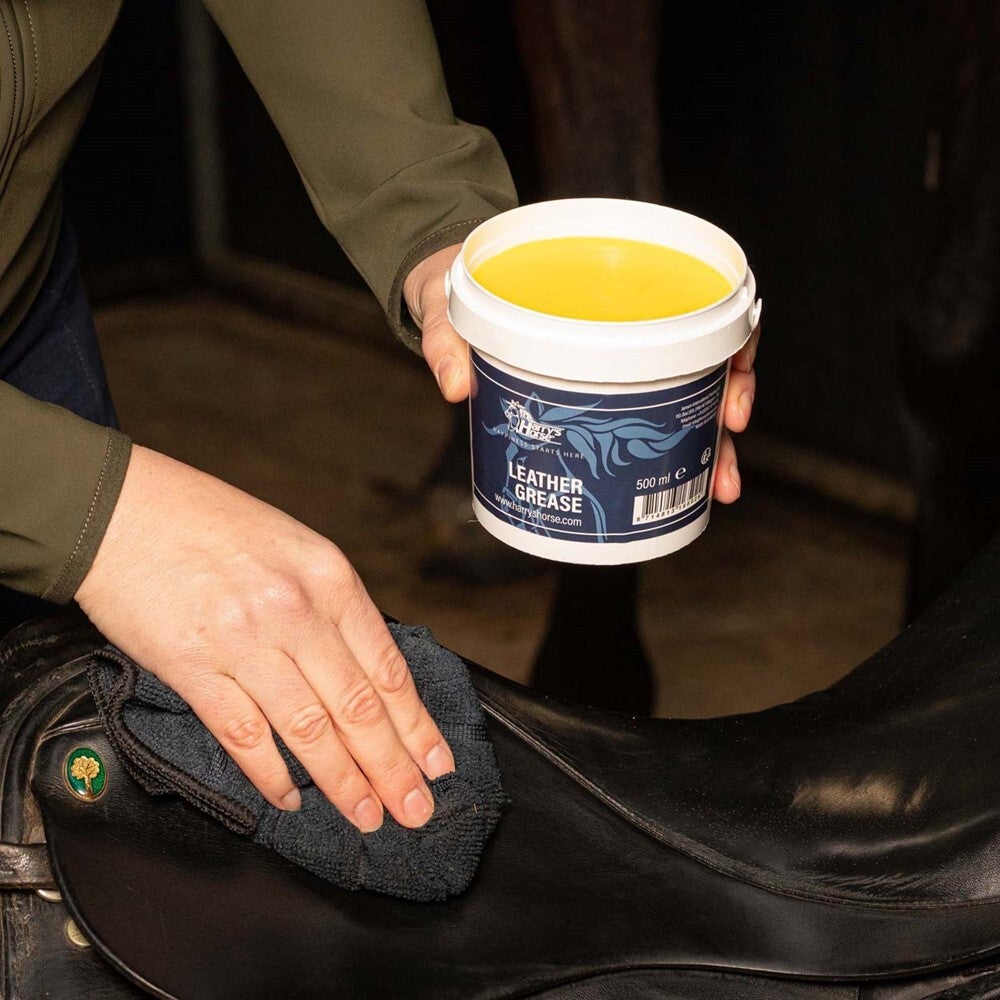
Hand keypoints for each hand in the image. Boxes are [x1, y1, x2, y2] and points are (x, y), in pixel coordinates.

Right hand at [75, 446, 454, 831]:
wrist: (124, 509)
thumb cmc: (212, 523)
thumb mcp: (297, 548)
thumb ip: (333, 606)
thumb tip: (365, 672)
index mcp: (329, 578)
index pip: (387, 668)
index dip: (417, 725)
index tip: (437, 763)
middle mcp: (295, 611)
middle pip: (357, 708)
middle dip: (393, 768)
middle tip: (416, 810)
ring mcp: (243, 641)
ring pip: (308, 730)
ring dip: (342, 782)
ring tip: (366, 814)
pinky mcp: (192, 668)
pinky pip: (243, 734)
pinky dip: (271, 774)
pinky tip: (290, 797)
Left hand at [403, 243, 760, 500]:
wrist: (444, 285)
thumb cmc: (455, 281)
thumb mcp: (446, 302)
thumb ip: (448, 338)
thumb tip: (454, 388)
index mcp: (604, 280)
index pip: (701, 302)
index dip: (731, 345)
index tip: (731, 387)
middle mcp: (625, 317)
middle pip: (705, 360)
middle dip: (724, 411)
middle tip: (726, 453)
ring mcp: (617, 354)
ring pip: (684, 397)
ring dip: (706, 444)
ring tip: (718, 485)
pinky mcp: (599, 384)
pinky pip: (645, 416)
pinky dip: (666, 452)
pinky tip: (679, 482)